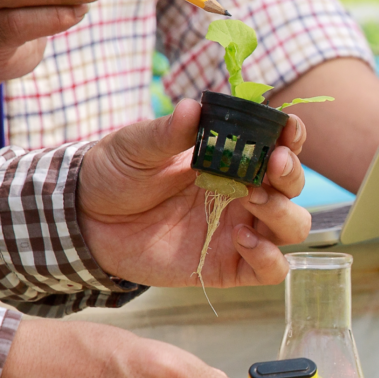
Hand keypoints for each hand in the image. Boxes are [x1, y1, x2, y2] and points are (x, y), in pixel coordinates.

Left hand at [77, 100, 311, 286]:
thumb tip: (193, 107)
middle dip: (291, 175)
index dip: (292, 137)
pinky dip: (268, 257)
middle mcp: (243, 194)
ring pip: (292, 228)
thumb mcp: (136, 146)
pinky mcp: (227, 267)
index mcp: (230, 159)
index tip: (287, 129)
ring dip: (284, 213)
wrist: (85, 220)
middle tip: (271, 165)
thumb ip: (167, 132)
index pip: (278, 146)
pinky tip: (240, 240)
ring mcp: (239, 231)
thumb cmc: (114, 175)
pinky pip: (270, 270)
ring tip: (252, 200)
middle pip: (292, 187)